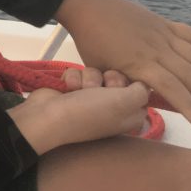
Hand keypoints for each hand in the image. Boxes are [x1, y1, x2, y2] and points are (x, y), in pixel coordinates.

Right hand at [7, 82, 149, 154]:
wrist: (49, 118)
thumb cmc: (90, 113)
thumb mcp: (125, 102)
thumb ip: (142, 90)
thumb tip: (141, 85)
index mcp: (129, 115)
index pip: (140, 88)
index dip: (132, 83)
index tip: (124, 87)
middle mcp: (111, 107)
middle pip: (118, 77)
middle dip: (108, 79)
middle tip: (100, 90)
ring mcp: (90, 98)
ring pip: (96, 73)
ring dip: (86, 79)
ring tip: (78, 91)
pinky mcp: (71, 90)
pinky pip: (77, 73)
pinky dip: (72, 79)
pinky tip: (67, 88)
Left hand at [55, 0, 190, 127]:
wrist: (88, 6)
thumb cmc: (90, 42)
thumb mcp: (102, 70)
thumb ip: (122, 86)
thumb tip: (139, 103)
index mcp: (140, 64)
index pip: (171, 88)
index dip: (188, 106)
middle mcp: (158, 50)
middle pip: (190, 77)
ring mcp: (164, 35)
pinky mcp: (166, 24)